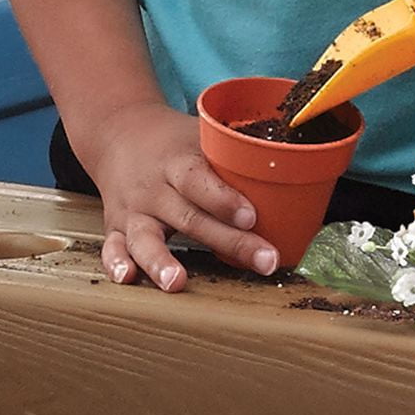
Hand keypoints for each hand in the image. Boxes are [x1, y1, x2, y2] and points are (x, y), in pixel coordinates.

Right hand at [82, 102, 280, 290]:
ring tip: (177, 282)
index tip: (252, 216)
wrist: (117, 132)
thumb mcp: (203, 134)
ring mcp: (134, 210)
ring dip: (160, 260)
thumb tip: (302, 164)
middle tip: (264, 260)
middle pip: (190, 217)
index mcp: (178, 162)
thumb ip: (239, 152)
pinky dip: (116, 263)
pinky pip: (112, 247)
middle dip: (228, 242)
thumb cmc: (174, 140)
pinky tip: (128, 279)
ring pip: (145, 236)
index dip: (225, 199)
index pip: (201, 180)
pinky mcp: (116, 226)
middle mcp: (155, 188)